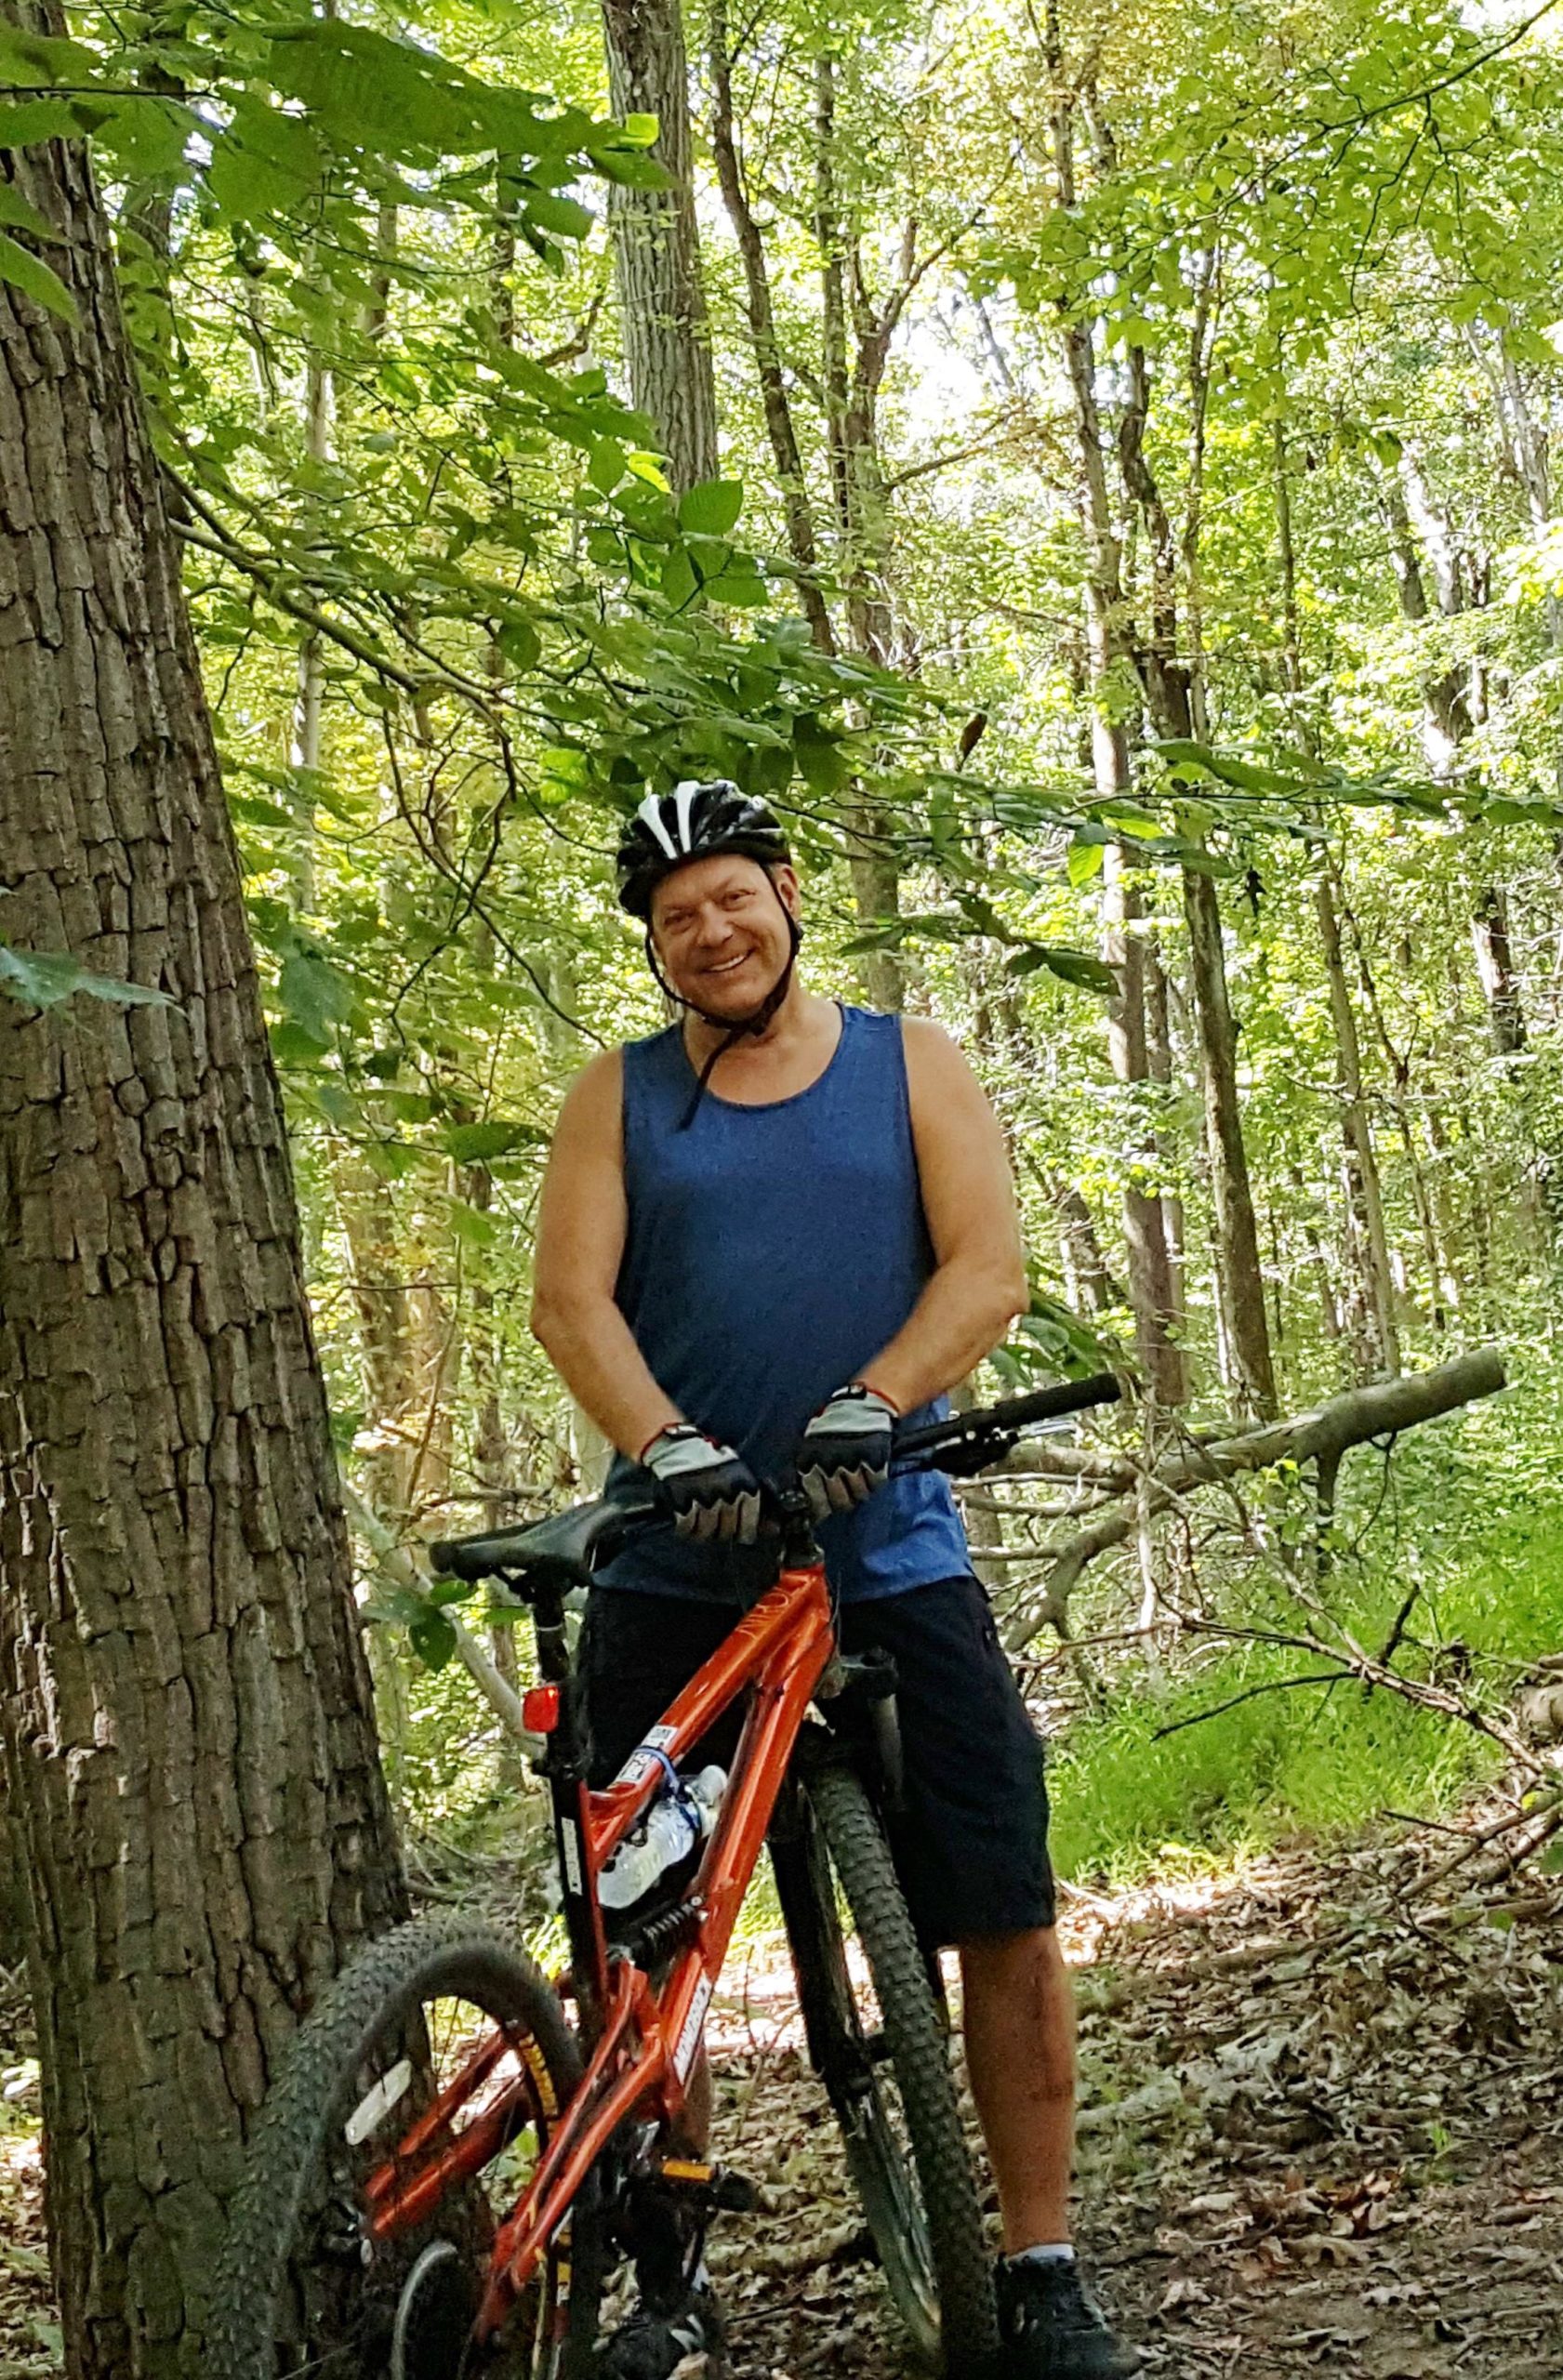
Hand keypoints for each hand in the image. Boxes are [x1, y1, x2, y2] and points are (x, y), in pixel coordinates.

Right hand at [639, 1425, 763, 1543]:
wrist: (678, 1446)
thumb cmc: (711, 1463)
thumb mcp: (738, 1477)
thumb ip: (754, 1505)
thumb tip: (774, 1530)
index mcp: (744, 1485)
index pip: (747, 1526)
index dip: (741, 1531)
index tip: (737, 1531)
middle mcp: (726, 1492)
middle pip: (726, 1531)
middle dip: (719, 1529)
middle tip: (713, 1519)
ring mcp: (702, 1497)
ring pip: (705, 1532)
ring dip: (701, 1529)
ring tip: (697, 1518)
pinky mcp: (680, 1500)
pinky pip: (686, 1527)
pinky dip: (684, 1526)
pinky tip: (684, 1517)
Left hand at [797, 1383, 899, 1523]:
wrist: (859, 1404)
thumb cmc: (832, 1426)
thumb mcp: (811, 1447)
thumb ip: (809, 1471)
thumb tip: (806, 1500)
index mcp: (811, 1461)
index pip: (817, 1500)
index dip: (822, 1509)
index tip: (825, 1510)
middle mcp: (831, 1463)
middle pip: (842, 1503)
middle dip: (844, 1499)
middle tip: (846, 1490)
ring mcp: (854, 1461)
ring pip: (861, 1495)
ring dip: (861, 1489)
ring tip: (858, 1475)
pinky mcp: (875, 1458)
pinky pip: (877, 1482)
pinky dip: (876, 1478)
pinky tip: (870, 1468)